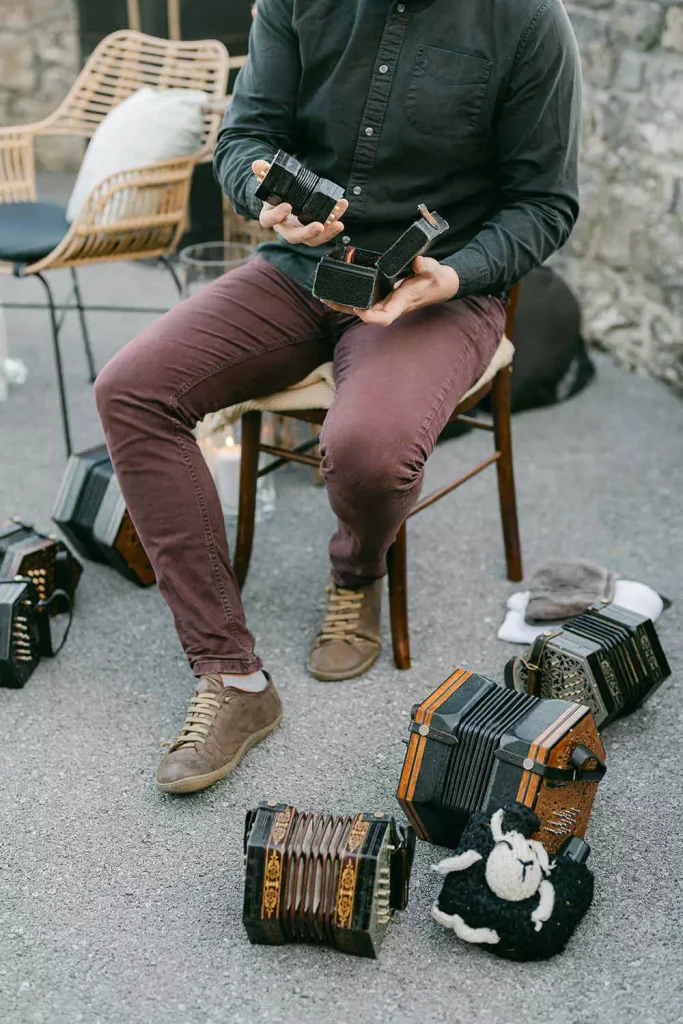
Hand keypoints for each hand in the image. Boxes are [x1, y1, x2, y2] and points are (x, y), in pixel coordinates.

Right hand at [253, 159, 348, 246]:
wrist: (285, 199)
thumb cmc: (276, 192)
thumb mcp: (268, 181)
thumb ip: (263, 172)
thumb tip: (257, 165)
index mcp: (270, 217)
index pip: (269, 220)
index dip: (276, 216)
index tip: (288, 206)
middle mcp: (285, 228)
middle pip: (294, 237)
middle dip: (307, 233)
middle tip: (319, 226)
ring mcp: (300, 231)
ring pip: (312, 240)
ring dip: (326, 233)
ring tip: (338, 223)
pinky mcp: (314, 230)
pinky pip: (325, 230)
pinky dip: (335, 221)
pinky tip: (342, 206)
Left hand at [321, 255, 459, 324]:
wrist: (437, 284)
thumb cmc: (434, 278)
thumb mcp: (433, 270)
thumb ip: (426, 266)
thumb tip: (417, 262)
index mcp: (401, 303)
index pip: (383, 318)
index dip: (369, 316)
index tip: (358, 307)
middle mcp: (390, 305)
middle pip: (365, 315)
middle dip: (346, 309)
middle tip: (327, 299)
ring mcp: (385, 302)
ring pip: (361, 308)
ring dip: (343, 304)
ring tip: (324, 296)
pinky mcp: (382, 296)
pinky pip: (363, 300)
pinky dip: (349, 297)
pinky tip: (336, 291)